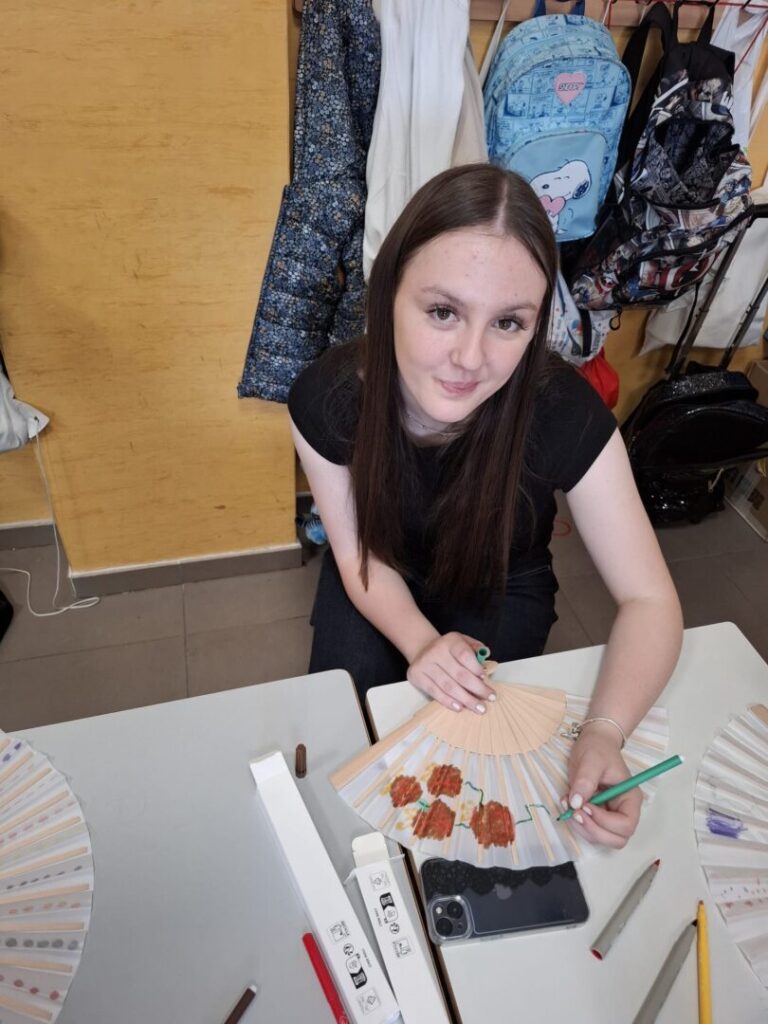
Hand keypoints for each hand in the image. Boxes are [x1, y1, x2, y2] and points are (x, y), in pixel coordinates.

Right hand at [407, 633, 494, 713]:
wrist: (422, 649)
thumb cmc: (448, 649)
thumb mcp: (463, 641)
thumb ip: (475, 647)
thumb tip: (487, 654)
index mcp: (450, 641)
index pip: (464, 655)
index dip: (476, 668)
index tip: (486, 679)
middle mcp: (436, 652)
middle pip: (459, 674)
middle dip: (477, 689)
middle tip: (489, 698)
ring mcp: (425, 665)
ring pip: (448, 686)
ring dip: (466, 699)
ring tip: (478, 708)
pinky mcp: (417, 676)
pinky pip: (435, 692)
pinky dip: (448, 702)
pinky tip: (460, 707)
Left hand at [562, 722, 640, 848]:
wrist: (594, 741)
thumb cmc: (598, 748)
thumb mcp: (591, 760)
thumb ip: (585, 781)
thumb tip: (577, 803)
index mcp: (630, 798)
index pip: (626, 825)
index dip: (605, 822)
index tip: (586, 806)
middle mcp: (623, 810)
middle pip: (616, 839)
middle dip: (593, 830)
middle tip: (574, 812)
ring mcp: (609, 814)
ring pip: (601, 837)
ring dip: (581, 827)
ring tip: (567, 804)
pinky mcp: (596, 814)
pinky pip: (588, 828)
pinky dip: (576, 822)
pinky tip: (567, 803)